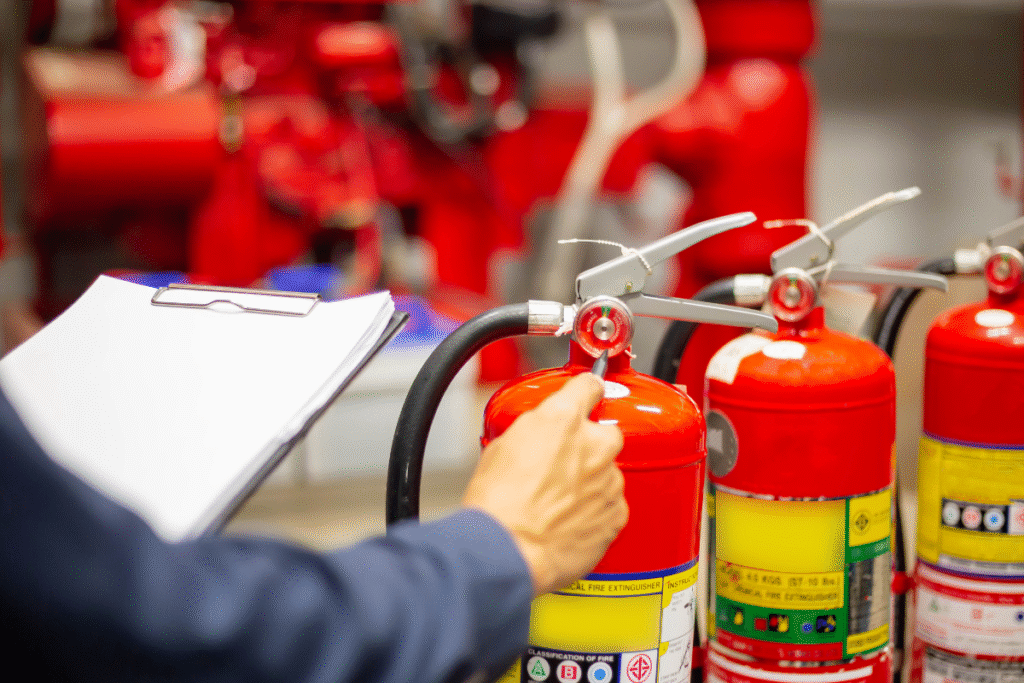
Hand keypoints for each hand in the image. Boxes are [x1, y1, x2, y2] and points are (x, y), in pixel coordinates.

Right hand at [462, 373, 626, 595]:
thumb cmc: (498, 504)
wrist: (508, 550)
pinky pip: (612, 503)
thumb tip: (542, 432)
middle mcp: (594, 444)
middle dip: (588, 445)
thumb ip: (535, 429)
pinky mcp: (616, 513)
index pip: (589, 386)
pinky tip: (570, 520)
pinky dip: (596, 509)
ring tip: (559, 502)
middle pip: (605, 433)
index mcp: (562, 419)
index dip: (586, 390)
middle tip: (560, 465)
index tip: (588, 393)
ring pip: (608, 471)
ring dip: (591, 481)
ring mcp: (609, 479)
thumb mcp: (502, 446)